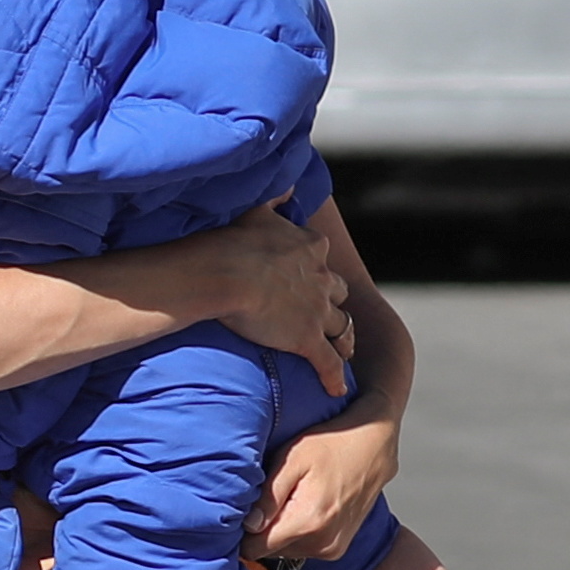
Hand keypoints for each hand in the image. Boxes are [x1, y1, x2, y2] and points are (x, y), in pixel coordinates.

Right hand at [196, 206, 353, 399]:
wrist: (226, 272)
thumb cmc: (234, 239)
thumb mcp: (258, 207)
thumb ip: (276, 194)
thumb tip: (289, 180)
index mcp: (310, 248)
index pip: (320, 257)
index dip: (314, 267)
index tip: (307, 273)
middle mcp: (321, 279)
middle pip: (336, 292)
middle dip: (332, 301)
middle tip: (326, 311)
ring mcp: (317, 312)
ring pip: (341, 327)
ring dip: (342, 337)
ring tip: (343, 348)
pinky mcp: (308, 340)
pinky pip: (328, 363)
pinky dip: (334, 376)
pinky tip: (336, 388)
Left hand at [254, 404, 399, 566]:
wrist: (375, 445)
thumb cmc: (332, 444)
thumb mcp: (292, 459)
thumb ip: (267, 496)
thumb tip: (247, 526)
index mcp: (308, 522)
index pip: (254, 548)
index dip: (242, 531)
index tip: (243, 511)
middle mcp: (322, 543)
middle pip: (269, 550)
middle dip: (263, 528)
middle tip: (272, 497)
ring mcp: (332, 549)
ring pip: (285, 550)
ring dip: (281, 530)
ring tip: (292, 498)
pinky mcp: (337, 549)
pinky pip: (303, 548)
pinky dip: (298, 532)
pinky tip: (306, 506)